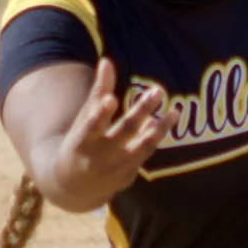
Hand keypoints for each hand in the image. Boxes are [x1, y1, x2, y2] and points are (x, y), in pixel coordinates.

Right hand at [47, 58, 168, 209]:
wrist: (73, 186)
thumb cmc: (79, 142)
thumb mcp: (83, 119)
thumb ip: (98, 92)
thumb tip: (107, 61)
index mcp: (82, 141)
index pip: (91, 126)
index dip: (100, 114)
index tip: (111, 100)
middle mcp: (98, 157)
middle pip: (124, 131)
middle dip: (142, 111)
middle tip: (158, 91)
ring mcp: (115, 169)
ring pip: (142, 147)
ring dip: (159, 129)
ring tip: (174, 111)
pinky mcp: (127, 178)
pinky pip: (145, 155)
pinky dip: (154, 138)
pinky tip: (164, 122)